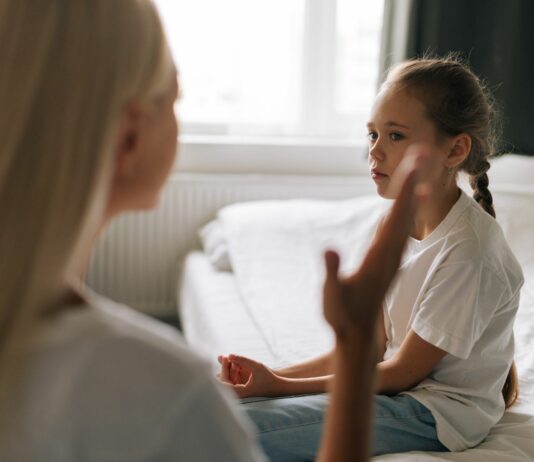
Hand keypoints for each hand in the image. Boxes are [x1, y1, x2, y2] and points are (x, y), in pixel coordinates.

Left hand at [217, 354, 281, 397]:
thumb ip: (243, 360)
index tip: (224, 359)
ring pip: (226, 377)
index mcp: (240, 392)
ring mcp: (238, 389)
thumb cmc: (268, 378)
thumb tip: (229, 355)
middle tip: (226, 356)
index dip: (223, 369)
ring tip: (233, 359)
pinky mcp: (240, 386)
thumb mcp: (256, 366)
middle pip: (223, 380)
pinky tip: (236, 362)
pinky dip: (232, 368)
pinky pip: (231, 376)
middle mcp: (237, 393)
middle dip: (224, 367)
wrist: (277, 385)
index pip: (223, 383)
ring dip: (228, 367)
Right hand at [323, 150, 429, 339]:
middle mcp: (391, 254)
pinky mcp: (388, 260)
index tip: (413, 166)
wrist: (358, 335)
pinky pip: (401, 229)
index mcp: (379, 257)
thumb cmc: (341, 315)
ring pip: (406, 219)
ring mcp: (391, 257)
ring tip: (418, 169)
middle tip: (421, 152)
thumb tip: (329, 249)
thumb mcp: (332, 296)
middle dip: (413, 182)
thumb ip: (332, 273)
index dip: (404, 191)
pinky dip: (406, 210)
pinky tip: (409, 202)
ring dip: (412, 193)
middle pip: (405, 212)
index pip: (395, 218)